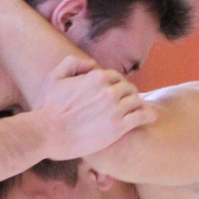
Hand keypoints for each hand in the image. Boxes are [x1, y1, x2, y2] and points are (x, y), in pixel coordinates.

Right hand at [39, 56, 156, 159]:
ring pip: (137, 101)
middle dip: (127, 95)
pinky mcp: (119, 127)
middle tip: (126, 105)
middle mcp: (108, 90)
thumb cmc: (47, 108)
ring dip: (137, 105)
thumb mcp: (54, 78)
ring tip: (137, 112)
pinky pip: (142, 116)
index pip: (115, 77)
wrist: (47, 133)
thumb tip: (91, 64)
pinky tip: (150, 117)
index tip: (114, 95)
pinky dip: (148, 115)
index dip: (115, 86)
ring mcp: (115, 109)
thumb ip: (72, 64)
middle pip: (128, 88)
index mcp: (96, 77)